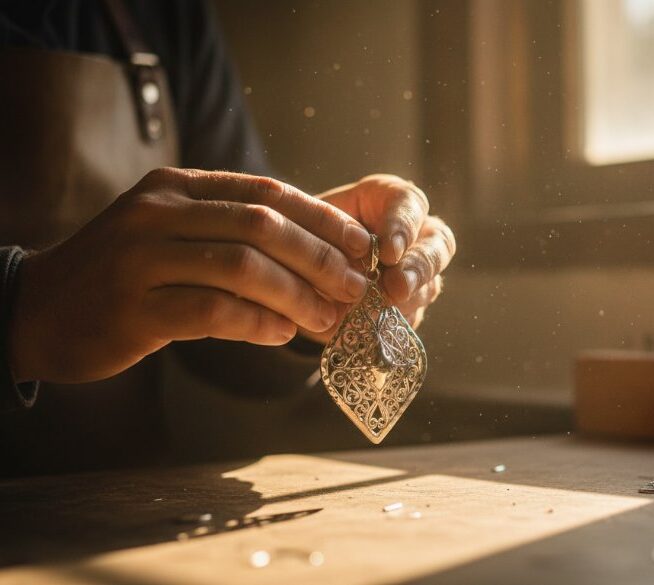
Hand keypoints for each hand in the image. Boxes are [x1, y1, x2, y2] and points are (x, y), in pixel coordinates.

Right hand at [8, 167, 371, 383]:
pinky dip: (258, 323)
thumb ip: (230, 231)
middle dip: (319, 258)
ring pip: (243, 268)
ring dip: (297, 296)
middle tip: (353, 288)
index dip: (321, 219)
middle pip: (262, 226)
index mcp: (176, 186)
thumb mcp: (172, 231)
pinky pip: (214, 312)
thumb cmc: (124, 273)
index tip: (360, 246)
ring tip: (327, 319)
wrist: (39, 308)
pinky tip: (281, 335)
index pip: (267, 191)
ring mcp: (141, 258)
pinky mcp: (134, 308)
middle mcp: (158, 212)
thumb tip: (316, 253)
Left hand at [311, 174, 455, 340]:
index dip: (403, 227)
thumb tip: (347, 263)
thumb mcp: (307, 222)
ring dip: (406, 301)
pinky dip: (390, 325)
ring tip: (379, 313)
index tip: (389, 252)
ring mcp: (416, 273)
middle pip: (438, 245)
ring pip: (429, 286)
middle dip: (419, 268)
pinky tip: (371, 328)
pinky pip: (410, 318)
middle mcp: (414, 234)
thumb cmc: (305, 231)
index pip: (410, 204)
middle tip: (397, 287)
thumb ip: (326, 234)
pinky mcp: (408, 308)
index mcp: (390, 201)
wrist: (297, 266)